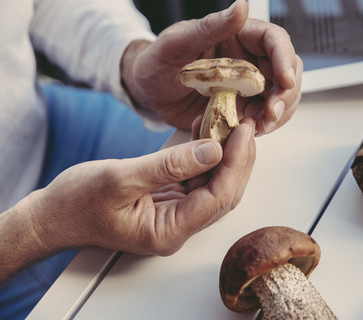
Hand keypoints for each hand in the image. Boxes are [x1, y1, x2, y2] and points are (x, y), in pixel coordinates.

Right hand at [18, 120, 254, 259]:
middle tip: (244, 124)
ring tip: (228, 122)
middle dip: (238, 158)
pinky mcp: (169, 202)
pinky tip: (204, 131)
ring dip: (224, 154)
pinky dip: (203, 154)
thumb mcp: (121, 178)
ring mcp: (175, 215)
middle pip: (223, 193)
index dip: (236, 163)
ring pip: (213, 185)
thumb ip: (169, 165)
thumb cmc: (77, 202)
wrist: (54, 215)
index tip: (243, 131)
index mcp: (167, 232)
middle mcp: (177, 228)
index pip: (217, 198)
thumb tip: (213, 149)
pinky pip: (196, 178)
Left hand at [122, 0, 301, 134]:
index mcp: (237, 35)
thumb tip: (241, 6)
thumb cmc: (157, 62)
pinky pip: (263, 116)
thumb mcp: (176, 43)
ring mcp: (247, 86)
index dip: (285, 59)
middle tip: (271, 113)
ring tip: (258, 126)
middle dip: (285, 93)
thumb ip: (209, 27)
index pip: (274, 41)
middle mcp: (248, 59)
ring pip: (280, 96)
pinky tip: (249, 130)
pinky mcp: (241, 107)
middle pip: (286, 71)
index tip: (285, 81)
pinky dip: (264, 125)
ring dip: (277, 113)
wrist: (148, 92)